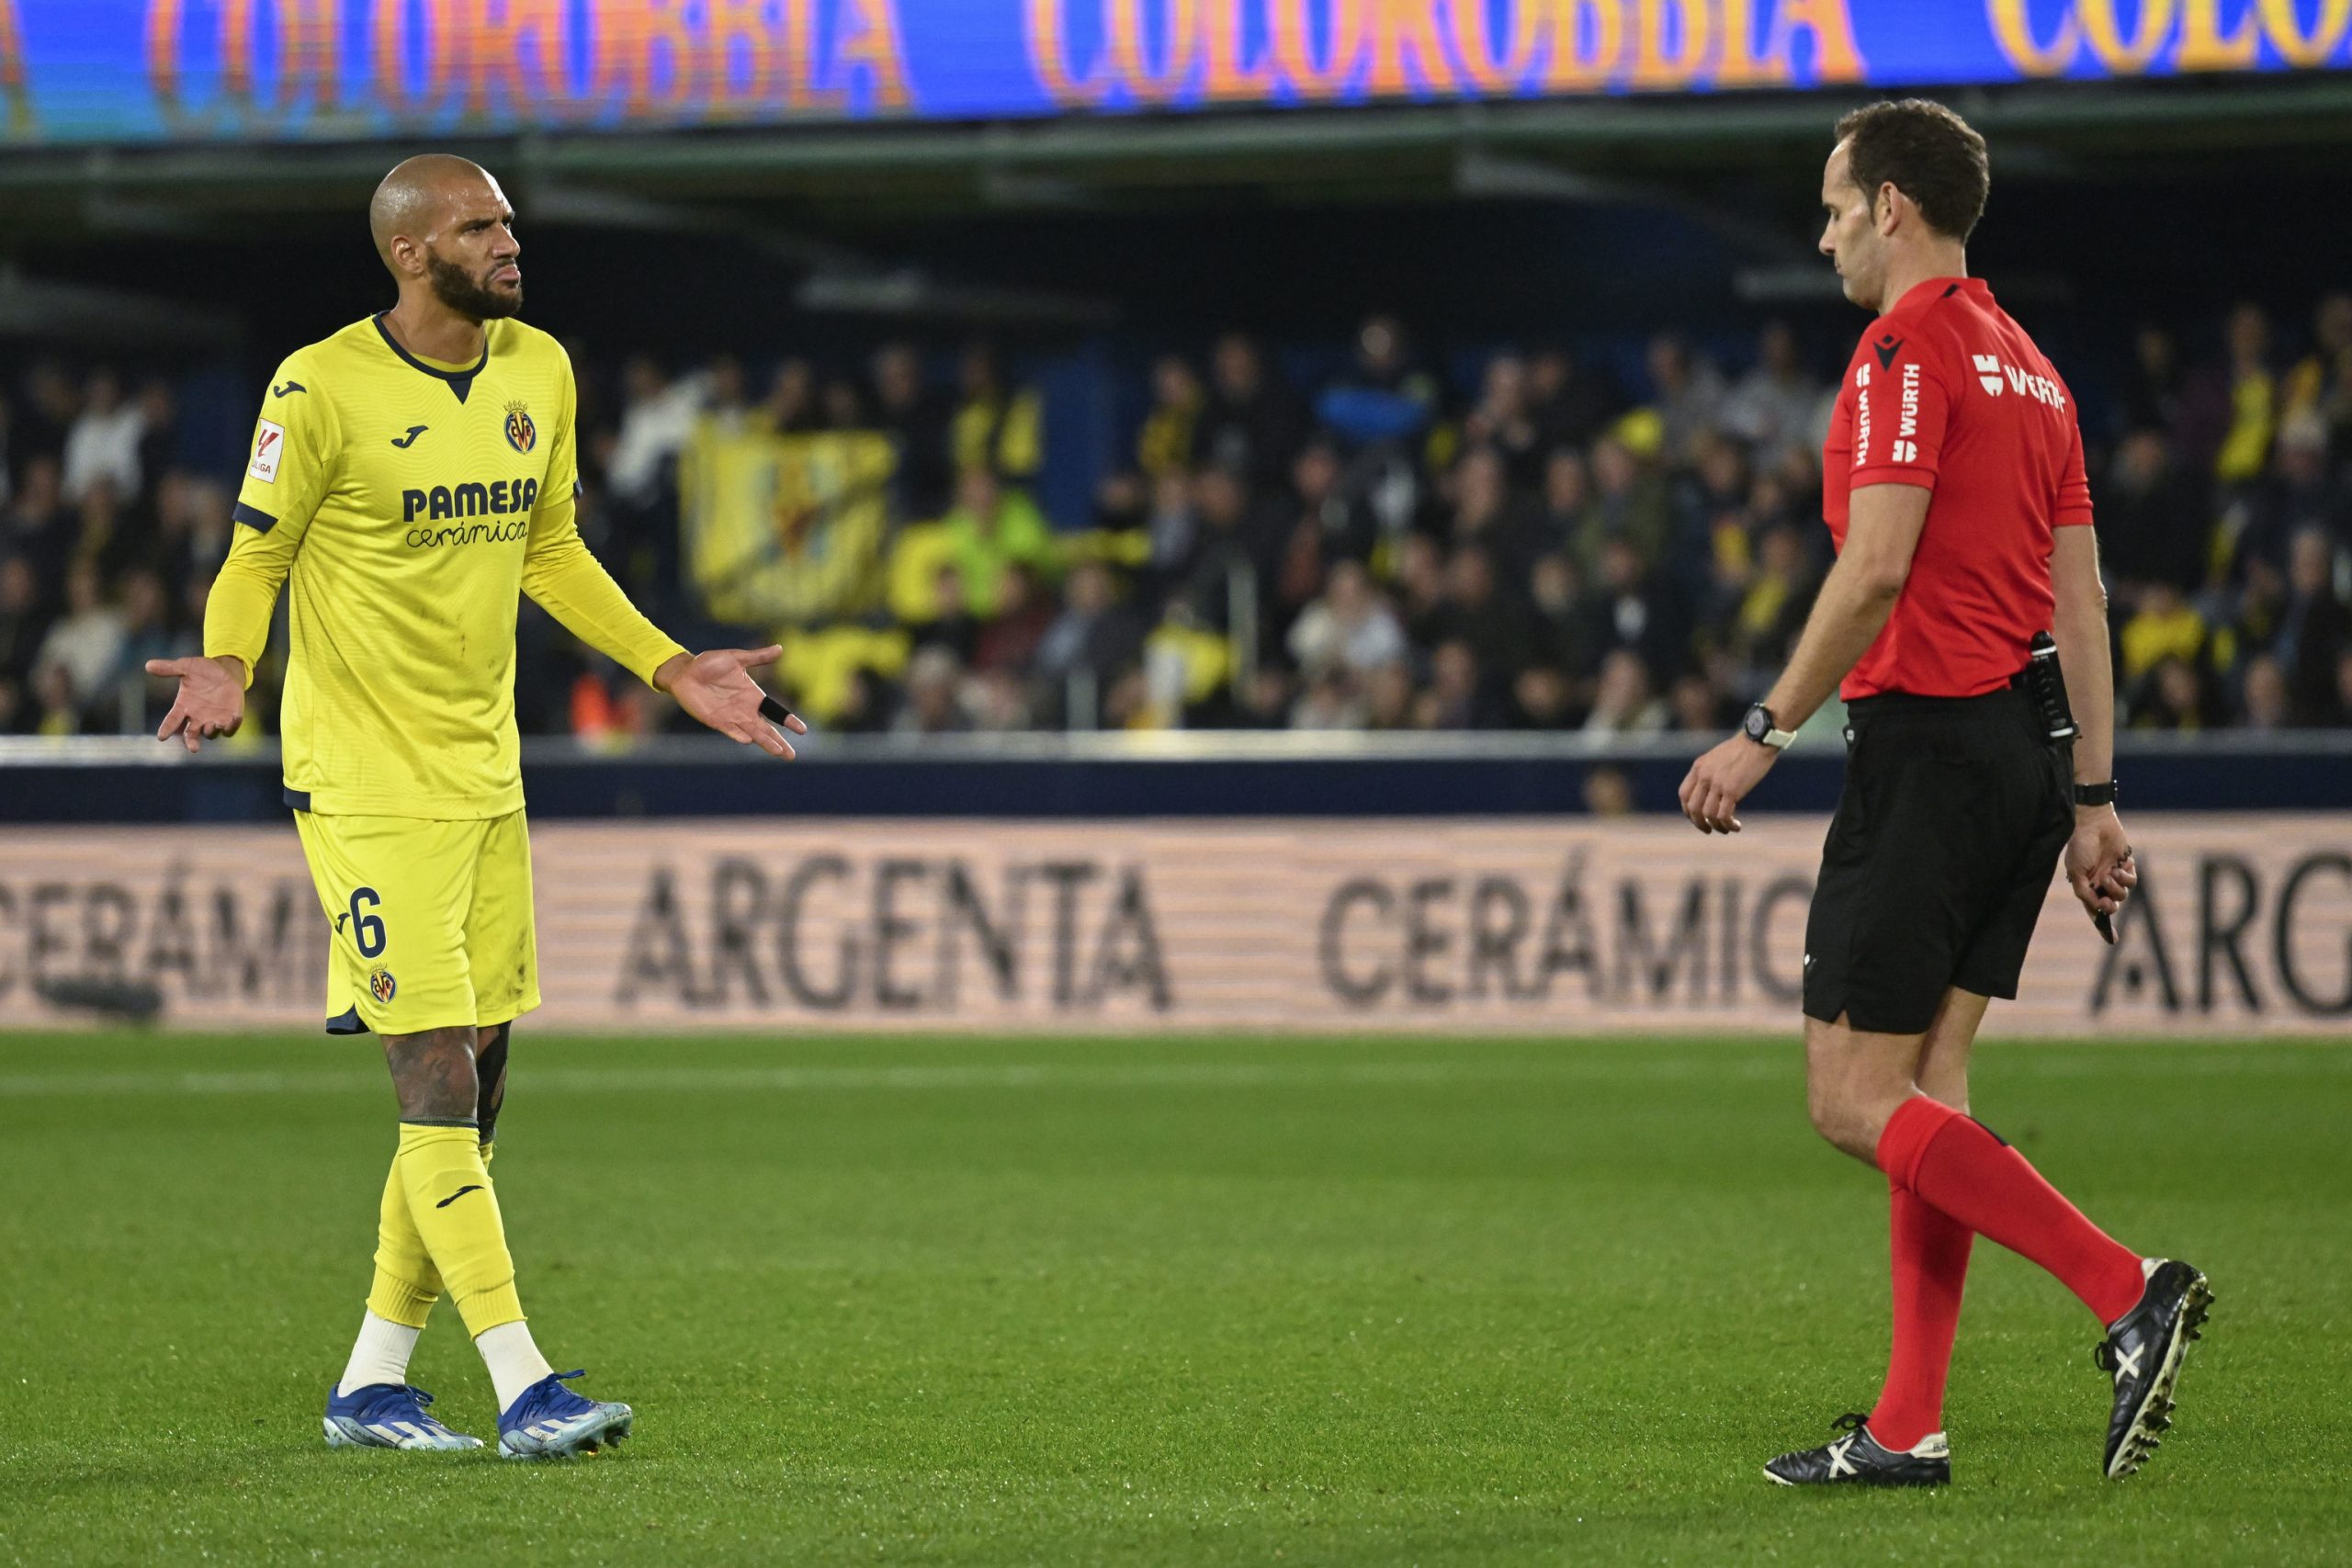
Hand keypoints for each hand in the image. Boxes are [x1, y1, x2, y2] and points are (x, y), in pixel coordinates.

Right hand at [148, 655, 245, 753]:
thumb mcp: (186, 667)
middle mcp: (197, 717)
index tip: (161, 737)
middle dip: (191, 742)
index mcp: (183, 706)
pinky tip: (233, 719)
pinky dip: (230, 727)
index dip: (166, 729)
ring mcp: (213, 719)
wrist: (226, 672)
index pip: (172, 721)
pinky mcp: (230, 719)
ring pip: (210, 733)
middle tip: (193, 748)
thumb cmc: (203, 671)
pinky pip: (229, 729)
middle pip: (190, 735)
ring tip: (210, 725)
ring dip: (210, 731)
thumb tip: (148, 665)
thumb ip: (169, 668)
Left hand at [655, 646, 807, 758]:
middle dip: (779, 742)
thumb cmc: (709, 664)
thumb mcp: (737, 658)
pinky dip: (740, 735)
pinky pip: (731, 730)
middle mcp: (746, 710)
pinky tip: (749, 740)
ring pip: (753, 734)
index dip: (788, 720)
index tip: (802, 730)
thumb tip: (781, 648)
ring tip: (779, 752)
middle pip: (767, 730)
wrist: (685, 672)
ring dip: (765, 743)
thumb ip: (758, 657)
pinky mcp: (717, 721)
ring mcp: (732, 718)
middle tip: (791, 756)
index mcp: (753, 696)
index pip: (775, 711)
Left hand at [1677, 733, 1778, 833]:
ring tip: (1727, 829)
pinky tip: (1736, 826)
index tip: (1697, 818)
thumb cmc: (1743, 748)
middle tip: (1709, 829)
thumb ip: (1710, 772)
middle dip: (1699, 823)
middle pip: (1692, 808)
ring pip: (1707, 815)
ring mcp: (1717, 783)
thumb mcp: (1717, 757)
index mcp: (1699, 767)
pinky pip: (1724, 815)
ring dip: (1716, 826)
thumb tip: (1710, 791)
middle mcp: (1704, 775)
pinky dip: (1728, 825)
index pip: (1684, 794)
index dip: (1688, 810)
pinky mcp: (1732, 789)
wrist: (1758, 739)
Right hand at [2066, 806, 2137, 921]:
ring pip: (2123, 895)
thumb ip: (2084, 892)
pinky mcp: (2126, 866)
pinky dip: (2126, 877)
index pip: (2094, 911)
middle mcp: (2100, 884)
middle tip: (2107, 902)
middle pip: (2111, 906)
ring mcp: (2113, 876)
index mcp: (2086, 887)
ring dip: (2116, 888)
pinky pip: (2131, 881)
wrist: (2093, 825)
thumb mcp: (2076, 873)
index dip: (2103, 926)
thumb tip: (2098, 907)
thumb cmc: (2080, 847)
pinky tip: (2119, 867)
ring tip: (2109, 875)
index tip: (2113, 940)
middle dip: (2110, 907)